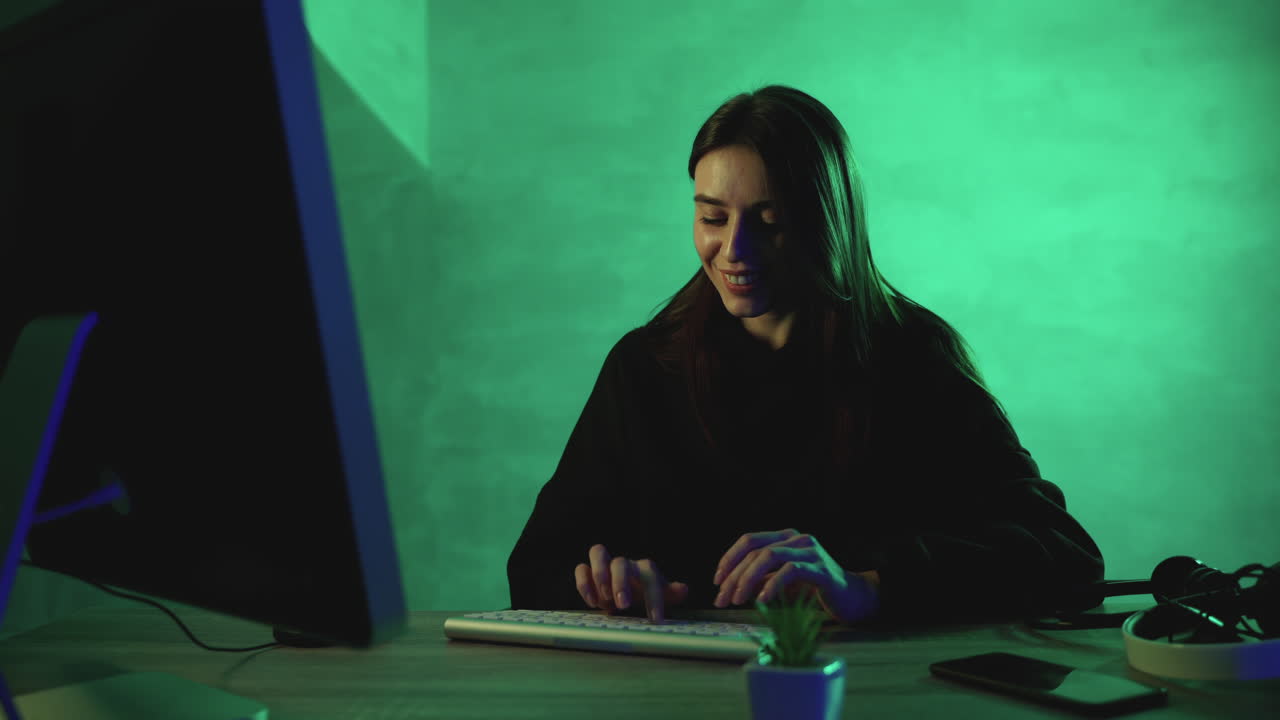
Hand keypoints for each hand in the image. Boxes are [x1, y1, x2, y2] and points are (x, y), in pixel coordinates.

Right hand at [574, 544, 687, 622]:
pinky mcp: (588, 572)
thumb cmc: (646, 595)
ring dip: (599, 575)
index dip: (653, 597)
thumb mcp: (661, 596)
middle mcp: (624, 564)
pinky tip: (592, 603)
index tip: (655, 619)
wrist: (626, 595)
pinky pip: (581, 568)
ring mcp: (605, 565)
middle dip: (620, 583)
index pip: (650, 575)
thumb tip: (683, 589)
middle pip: (620, 562)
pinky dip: (584, 583)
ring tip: (604, 598)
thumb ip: (671, 592)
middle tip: (623, 605)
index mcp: (644, 569)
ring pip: (597, 552)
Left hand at [712, 528, 879, 623]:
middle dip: (734, 575)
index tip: (717, 581)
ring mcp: (810, 550)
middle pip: (755, 550)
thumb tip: (731, 587)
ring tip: (739, 599)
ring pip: (769, 556)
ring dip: (748, 579)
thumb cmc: (814, 590)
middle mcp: (796, 538)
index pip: (749, 539)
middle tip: (722, 598)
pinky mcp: (820, 567)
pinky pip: (790, 571)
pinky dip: (772, 585)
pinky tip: (762, 600)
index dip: (729, 558)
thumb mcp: (780, 583)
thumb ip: (759, 580)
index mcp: (784, 537)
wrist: (851, 598)